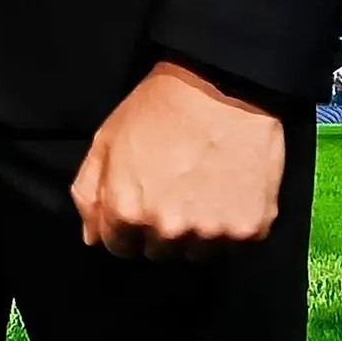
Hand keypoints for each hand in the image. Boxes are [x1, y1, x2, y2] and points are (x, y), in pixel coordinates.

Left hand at [70, 62, 285, 259]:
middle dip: (161, 228)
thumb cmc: (159, 108)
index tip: (143, 200)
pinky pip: (235, 243)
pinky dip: (232, 224)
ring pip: (198, 254)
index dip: (128, 225)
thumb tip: (92, 236)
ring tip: (203, 190)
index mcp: (127, 212)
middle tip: (175, 190)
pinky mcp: (251, 230)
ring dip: (197, 232)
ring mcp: (212, 233)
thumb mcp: (107, 140)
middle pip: (159, 253)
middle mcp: (168, 231)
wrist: (223, 86)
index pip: (119, 248)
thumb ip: (90, 192)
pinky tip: (228, 190)